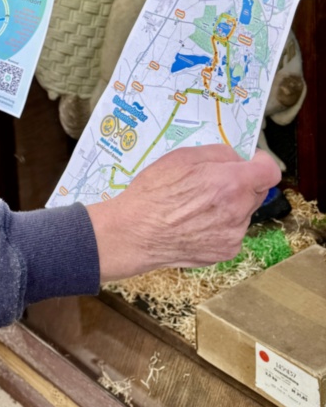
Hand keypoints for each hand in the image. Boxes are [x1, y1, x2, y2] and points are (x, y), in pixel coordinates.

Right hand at [85, 145, 280, 281]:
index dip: (260, 162)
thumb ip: (218, 153)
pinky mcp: (225, 252)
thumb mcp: (182, 157)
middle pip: (257, 192)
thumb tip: (236, 158)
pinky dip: (219, 226)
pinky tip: (194, 224)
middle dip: (241, 184)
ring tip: (196, 207)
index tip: (249, 161)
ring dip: (230, 206)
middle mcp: (239, 210)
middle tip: (212, 183)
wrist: (136, 232)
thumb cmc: (154, 190)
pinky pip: (231, 232)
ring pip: (243, 213)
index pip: (270, 171)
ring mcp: (234, 235)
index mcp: (232, 183)